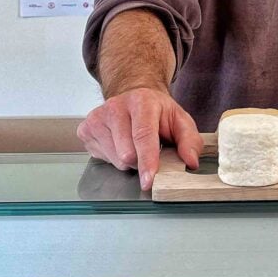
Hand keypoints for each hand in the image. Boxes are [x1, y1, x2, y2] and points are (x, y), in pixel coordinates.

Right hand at [77, 88, 203, 190]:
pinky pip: (103, 159)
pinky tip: (119, 144)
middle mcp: (116, 107)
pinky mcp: (86, 130)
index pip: (143, 135)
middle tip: (149, 150)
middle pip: (127, 153)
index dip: (147, 160)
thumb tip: (192, 162)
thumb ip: (190, 141)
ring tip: (133, 144)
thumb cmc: (157, 112)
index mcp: (142, 101)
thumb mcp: (179, 120)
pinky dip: (115, 158)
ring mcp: (97, 118)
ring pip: (116, 159)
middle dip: (141, 161)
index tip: (149, 179)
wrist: (133, 96)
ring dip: (128, 161)